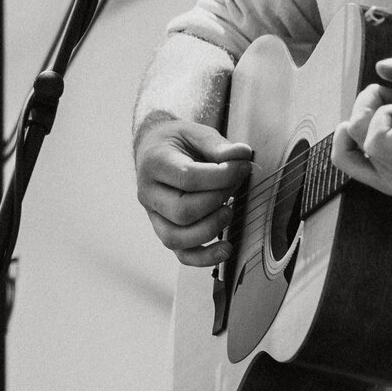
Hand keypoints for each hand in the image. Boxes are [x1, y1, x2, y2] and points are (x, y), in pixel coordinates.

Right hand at [135, 118, 253, 266]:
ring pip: (177, 238)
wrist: (154, 149)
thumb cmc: (177, 141)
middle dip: (217, 202)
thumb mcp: (195, 133)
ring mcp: (154, 216)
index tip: (243, 167)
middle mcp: (148, 193)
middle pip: (182, 211)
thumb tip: (242, 155)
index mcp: (154, 164)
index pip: (187, 178)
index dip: (221, 176)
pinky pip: (181, 254)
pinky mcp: (164, 230)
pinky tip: (226, 248)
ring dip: (211, 229)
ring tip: (229, 211)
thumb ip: (218, 145)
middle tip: (234, 187)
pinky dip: (205, 257)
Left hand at [330, 51, 391, 207]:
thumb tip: (381, 67)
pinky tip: (351, 128)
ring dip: (368, 120)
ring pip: (354, 145)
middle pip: (362, 134)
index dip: (386, 112)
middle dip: (371, 106)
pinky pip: (349, 165)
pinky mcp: (391, 188)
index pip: (379, 137)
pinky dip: (344, 142)